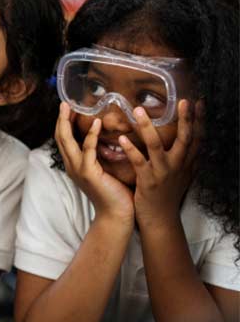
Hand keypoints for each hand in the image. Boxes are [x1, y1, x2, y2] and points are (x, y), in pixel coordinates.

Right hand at [55, 103, 133, 221]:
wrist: (118, 215)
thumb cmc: (115, 193)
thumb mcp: (105, 170)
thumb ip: (102, 156)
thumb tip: (111, 138)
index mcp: (75, 165)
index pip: (64, 140)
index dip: (63, 123)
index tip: (67, 108)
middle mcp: (72, 166)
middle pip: (60, 137)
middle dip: (61, 119)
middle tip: (64, 102)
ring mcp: (78, 169)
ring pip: (67, 141)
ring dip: (67, 122)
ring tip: (71, 107)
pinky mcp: (89, 173)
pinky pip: (88, 150)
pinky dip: (91, 135)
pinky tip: (96, 123)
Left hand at [121, 100, 201, 228]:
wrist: (160, 219)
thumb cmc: (168, 195)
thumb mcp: (183, 175)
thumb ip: (187, 159)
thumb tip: (195, 143)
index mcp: (186, 163)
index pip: (197, 138)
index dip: (199, 120)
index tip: (200, 102)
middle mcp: (178, 166)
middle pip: (185, 139)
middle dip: (186, 119)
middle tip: (184, 101)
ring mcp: (163, 173)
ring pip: (156, 145)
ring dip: (147, 126)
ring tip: (138, 110)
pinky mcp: (148, 181)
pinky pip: (139, 162)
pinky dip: (131, 149)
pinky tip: (122, 139)